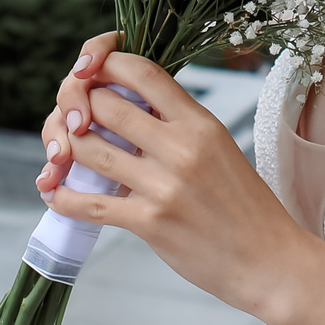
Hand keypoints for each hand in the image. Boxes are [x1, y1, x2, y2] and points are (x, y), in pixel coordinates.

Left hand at [34, 45, 314, 318]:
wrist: (270, 262)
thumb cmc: (244, 206)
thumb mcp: (219, 148)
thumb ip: (177, 125)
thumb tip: (127, 104)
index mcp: (200, 122)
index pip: (142, 71)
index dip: (105, 63)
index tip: (89, 72)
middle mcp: (181, 147)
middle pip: (104, 104)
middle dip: (76, 106)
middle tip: (69, 120)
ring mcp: (164, 186)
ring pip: (88, 148)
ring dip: (65, 148)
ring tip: (62, 154)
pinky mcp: (151, 223)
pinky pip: (88, 203)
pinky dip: (62, 195)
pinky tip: (54, 192)